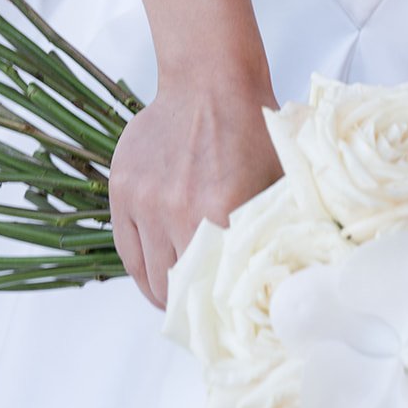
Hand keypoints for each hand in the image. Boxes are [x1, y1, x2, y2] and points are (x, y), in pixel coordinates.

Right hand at [110, 65, 280, 306]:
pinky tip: (155, 281)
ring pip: (150, 274)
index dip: (222, 311)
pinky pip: (127, 249)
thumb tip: (284, 272)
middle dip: (193, 307)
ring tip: (179, 304)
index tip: (228, 326)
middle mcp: (179, 211)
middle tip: (205, 318)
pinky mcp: (123, 191)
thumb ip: (274, 226)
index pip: (219, 284)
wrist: (210, 81)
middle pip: (181, 285)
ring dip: (164, 295)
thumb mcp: (278, 177)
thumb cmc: (251, 126)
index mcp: (223, 211)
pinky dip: (140, 271)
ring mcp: (146, 202)